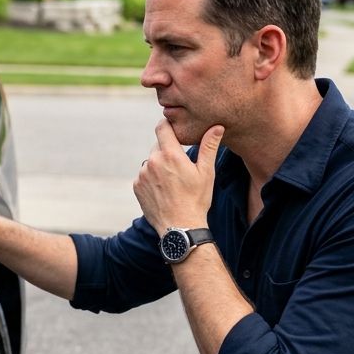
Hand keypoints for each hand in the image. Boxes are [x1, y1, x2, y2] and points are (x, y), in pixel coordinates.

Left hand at [133, 120, 221, 234]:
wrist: (180, 228)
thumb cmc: (197, 200)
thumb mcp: (206, 172)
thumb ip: (209, 146)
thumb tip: (217, 126)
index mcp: (170, 155)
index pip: (162, 127)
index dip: (168, 125)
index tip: (174, 129)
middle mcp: (153, 161)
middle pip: (158, 146)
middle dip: (168, 151)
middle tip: (180, 166)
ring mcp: (142, 174)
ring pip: (151, 161)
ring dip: (159, 166)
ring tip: (173, 182)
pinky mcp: (136, 186)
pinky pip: (143, 175)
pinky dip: (151, 179)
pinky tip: (164, 190)